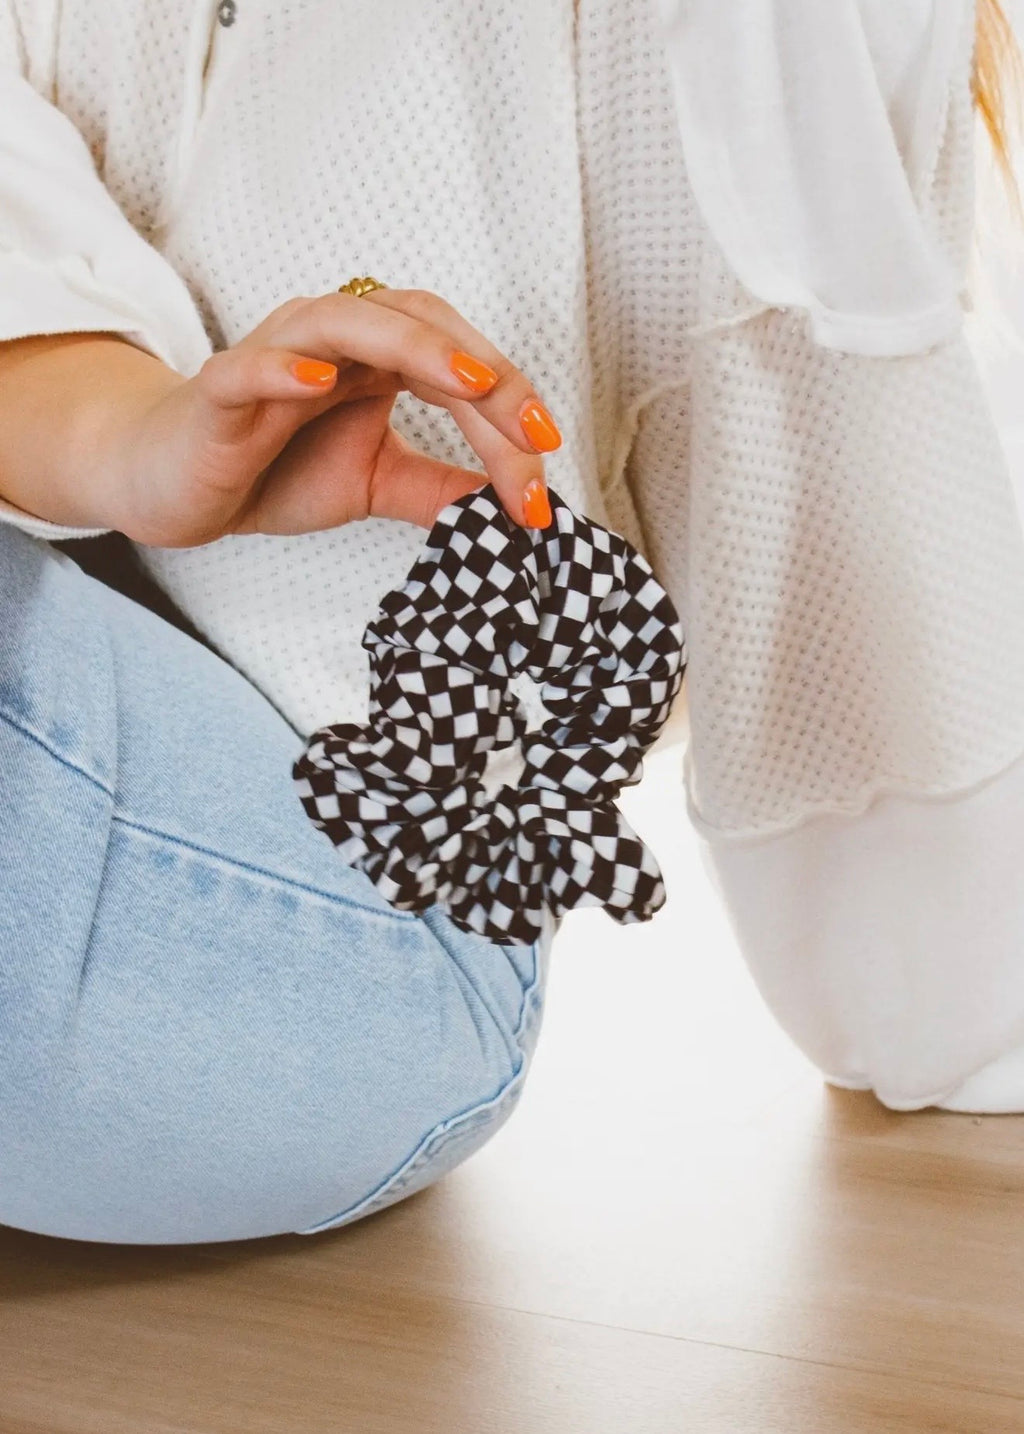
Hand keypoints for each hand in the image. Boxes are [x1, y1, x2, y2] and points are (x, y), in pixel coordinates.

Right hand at [107, 287, 561, 546]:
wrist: (179, 489)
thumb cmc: (272, 470)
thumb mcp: (376, 483)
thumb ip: (439, 488)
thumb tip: (515, 509)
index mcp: (375, 359)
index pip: (457, 360)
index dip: (509, 402)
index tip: (548, 456)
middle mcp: (333, 341)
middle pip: (420, 326)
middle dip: (485, 372)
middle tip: (532, 430)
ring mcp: (275, 356)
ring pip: (344, 322)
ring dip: (410, 345)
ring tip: (465, 378)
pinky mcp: (220, 390)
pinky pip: (250, 368)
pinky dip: (284, 366)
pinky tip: (318, 379)